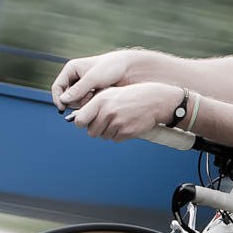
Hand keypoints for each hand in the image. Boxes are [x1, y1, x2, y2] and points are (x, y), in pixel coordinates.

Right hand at [51, 49, 140, 111]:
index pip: (57, 87)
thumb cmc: (112, 67)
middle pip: (66, 97)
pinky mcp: (91, 93)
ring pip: (76, 102)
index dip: (58, 98)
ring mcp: (83, 87)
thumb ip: (78, 90)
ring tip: (96, 94)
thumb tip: (63, 100)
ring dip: (85, 102)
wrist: (129, 69)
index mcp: (71, 69)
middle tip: (89, 96)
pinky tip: (100, 97)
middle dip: (76, 100)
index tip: (63, 108)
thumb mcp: (94, 78)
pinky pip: (86, 103)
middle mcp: (75, 78)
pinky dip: (91, 103)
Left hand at [68, 83, 182, 141]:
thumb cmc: (130, 96)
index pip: (80, 120)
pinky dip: (118, 134)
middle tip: (103, 122)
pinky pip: (115, 139)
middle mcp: (108, 112)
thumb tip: (79, 117)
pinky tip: (125, 124)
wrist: (154, 100)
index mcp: (100, 101)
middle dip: (95, 129)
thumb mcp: (110, 93)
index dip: (81, 123)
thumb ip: (94, 104)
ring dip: (108, 131)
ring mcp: (118, 123)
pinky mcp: (127, 132)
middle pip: (91, 132)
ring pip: (103, 136)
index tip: (84, 122)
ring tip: (117, 120)